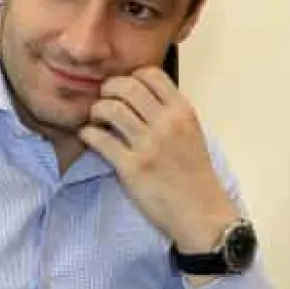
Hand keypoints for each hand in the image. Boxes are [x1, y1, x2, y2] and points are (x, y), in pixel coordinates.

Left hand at [78, 66, 237, 253]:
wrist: (201, 214)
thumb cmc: (195, 175)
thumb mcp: (192, 133)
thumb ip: (168, 112)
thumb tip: (138, 96)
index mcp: (183, 112)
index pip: (151, 74)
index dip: (130, 76)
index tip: (123, 88)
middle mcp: (166, 123)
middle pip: (126, 86)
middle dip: (108, 89)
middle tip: (103, 100)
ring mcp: (148, 145)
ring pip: (109, 108)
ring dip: (96, 110)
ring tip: (96, 120)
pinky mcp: (131, 168)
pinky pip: (99, 139)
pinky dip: (88, 133)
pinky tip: (89, 136)